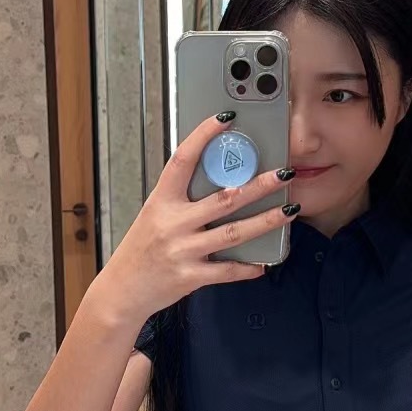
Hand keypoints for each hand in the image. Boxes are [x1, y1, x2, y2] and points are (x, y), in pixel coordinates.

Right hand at [103, 111, 297, 318]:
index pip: (182, 160)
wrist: (122, 290)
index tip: (225, 119)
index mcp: (162, 201)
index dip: (203, 137)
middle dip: (258, 184)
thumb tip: (219, 178)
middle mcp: (173, 223)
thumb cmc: (140, 250)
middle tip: (284, 172)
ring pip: (233, 233)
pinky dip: (248, 267)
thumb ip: (182, 199)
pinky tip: (265, 263)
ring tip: (289, 210)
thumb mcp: (155, 215)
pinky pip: (227, 271)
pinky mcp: (191, 276)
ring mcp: (183, 251)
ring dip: (265, 221)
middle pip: (224, 199)